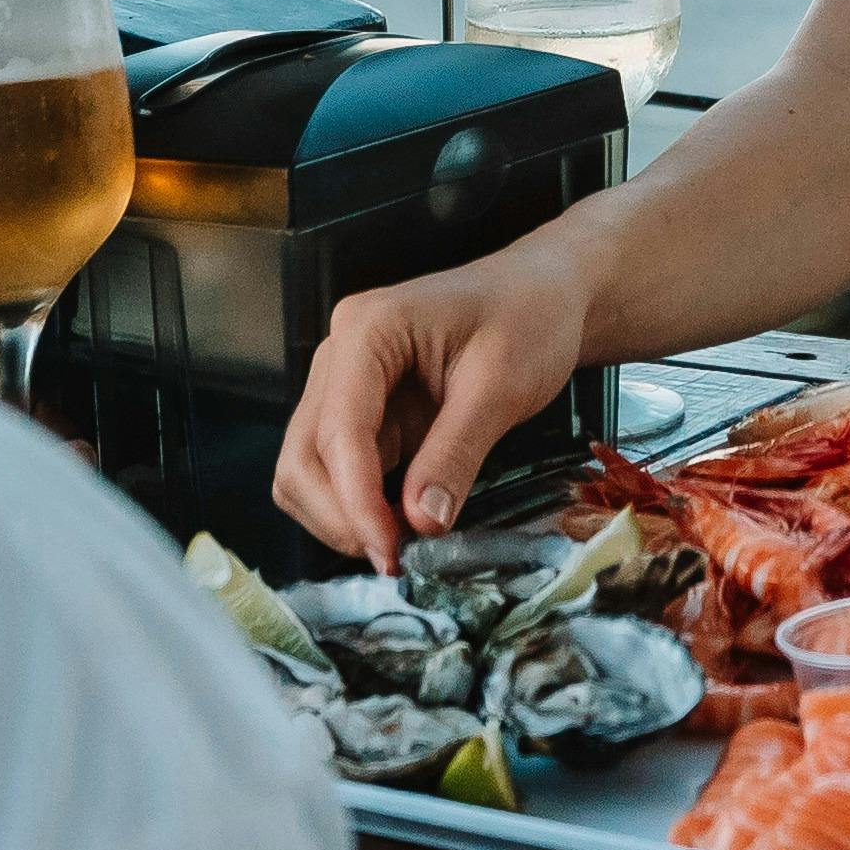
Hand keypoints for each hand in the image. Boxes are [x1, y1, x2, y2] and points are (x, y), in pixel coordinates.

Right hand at [272, 249, 594, 562]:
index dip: (356, 502)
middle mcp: (341, 354)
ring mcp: (346, 383)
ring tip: (400, 544)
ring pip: (307, 468)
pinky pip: (339, 469)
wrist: (546, 292)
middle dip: (340, 515)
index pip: (339, 431)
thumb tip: (419, 522)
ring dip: (342, 515)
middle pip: (303, 455)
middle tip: (395, 557)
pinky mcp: (364, 411)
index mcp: (368, 329)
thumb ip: (456, 454)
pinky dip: (358, 504)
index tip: (389, 551)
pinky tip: (400, 523)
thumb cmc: (529, 316)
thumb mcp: (502, 386)